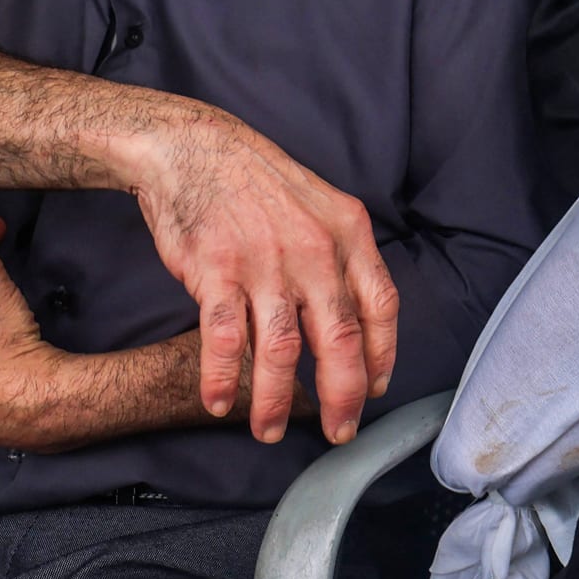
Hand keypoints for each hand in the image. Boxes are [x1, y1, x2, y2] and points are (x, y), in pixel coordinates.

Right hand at [118, 102, 396, 446]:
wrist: (196, 147)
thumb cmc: (259, 183)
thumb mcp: (320, 207)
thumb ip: (341, 259)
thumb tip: (358, 318)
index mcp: (348, 233)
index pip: (381, 306)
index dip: (382, 354)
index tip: (377, 388)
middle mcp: (313, 250)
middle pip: (340, 338)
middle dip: (342, 396)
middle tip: (339, 431)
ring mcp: (264, 262)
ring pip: (280, 350)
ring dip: (274, 400)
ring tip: (267, 430)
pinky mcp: (215, 271)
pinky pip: (224, 339)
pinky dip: (222, 378)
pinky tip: (219, 402)